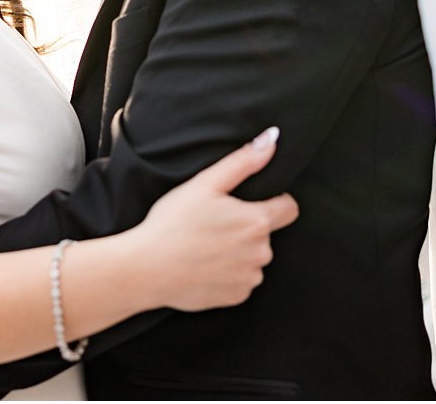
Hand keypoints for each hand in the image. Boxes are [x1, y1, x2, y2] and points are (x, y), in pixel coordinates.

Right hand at [131, 127, 299, 311]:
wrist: (146, 269)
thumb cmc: (173, 223)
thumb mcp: (205, 184)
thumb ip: (243, 161)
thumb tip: (272, 138)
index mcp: (257, 222)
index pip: (289, 208)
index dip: (272, 201)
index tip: (246, 203)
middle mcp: (261, 252)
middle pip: (265, 233)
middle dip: (246, 227)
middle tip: (212, 224)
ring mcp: (249, 277)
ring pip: (253, 258)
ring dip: (238, 252)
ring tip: (204, 245)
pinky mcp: (236, 297)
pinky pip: (241, 280)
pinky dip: (227, 274)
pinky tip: (203, 266)